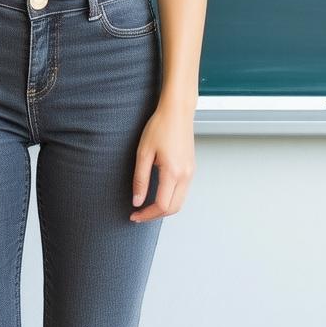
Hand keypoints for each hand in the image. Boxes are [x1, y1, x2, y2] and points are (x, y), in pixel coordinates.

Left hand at [129, 103, 195, 222]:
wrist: (177, 111)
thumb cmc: (160, 126)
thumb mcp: (144, 152)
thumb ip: (140, 179)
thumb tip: (137, 201)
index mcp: (173, 173)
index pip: (162, 205)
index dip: (147, 215)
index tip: (134, 215)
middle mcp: (185, 175)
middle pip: (173, 208)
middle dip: (155, 215)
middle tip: (139, 215)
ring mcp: (190, 172)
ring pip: (180, 201)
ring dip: (164, 207)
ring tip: (146, 205)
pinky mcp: (191, 167)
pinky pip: (183, 191)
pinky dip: (171, 198)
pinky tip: (158, 192)